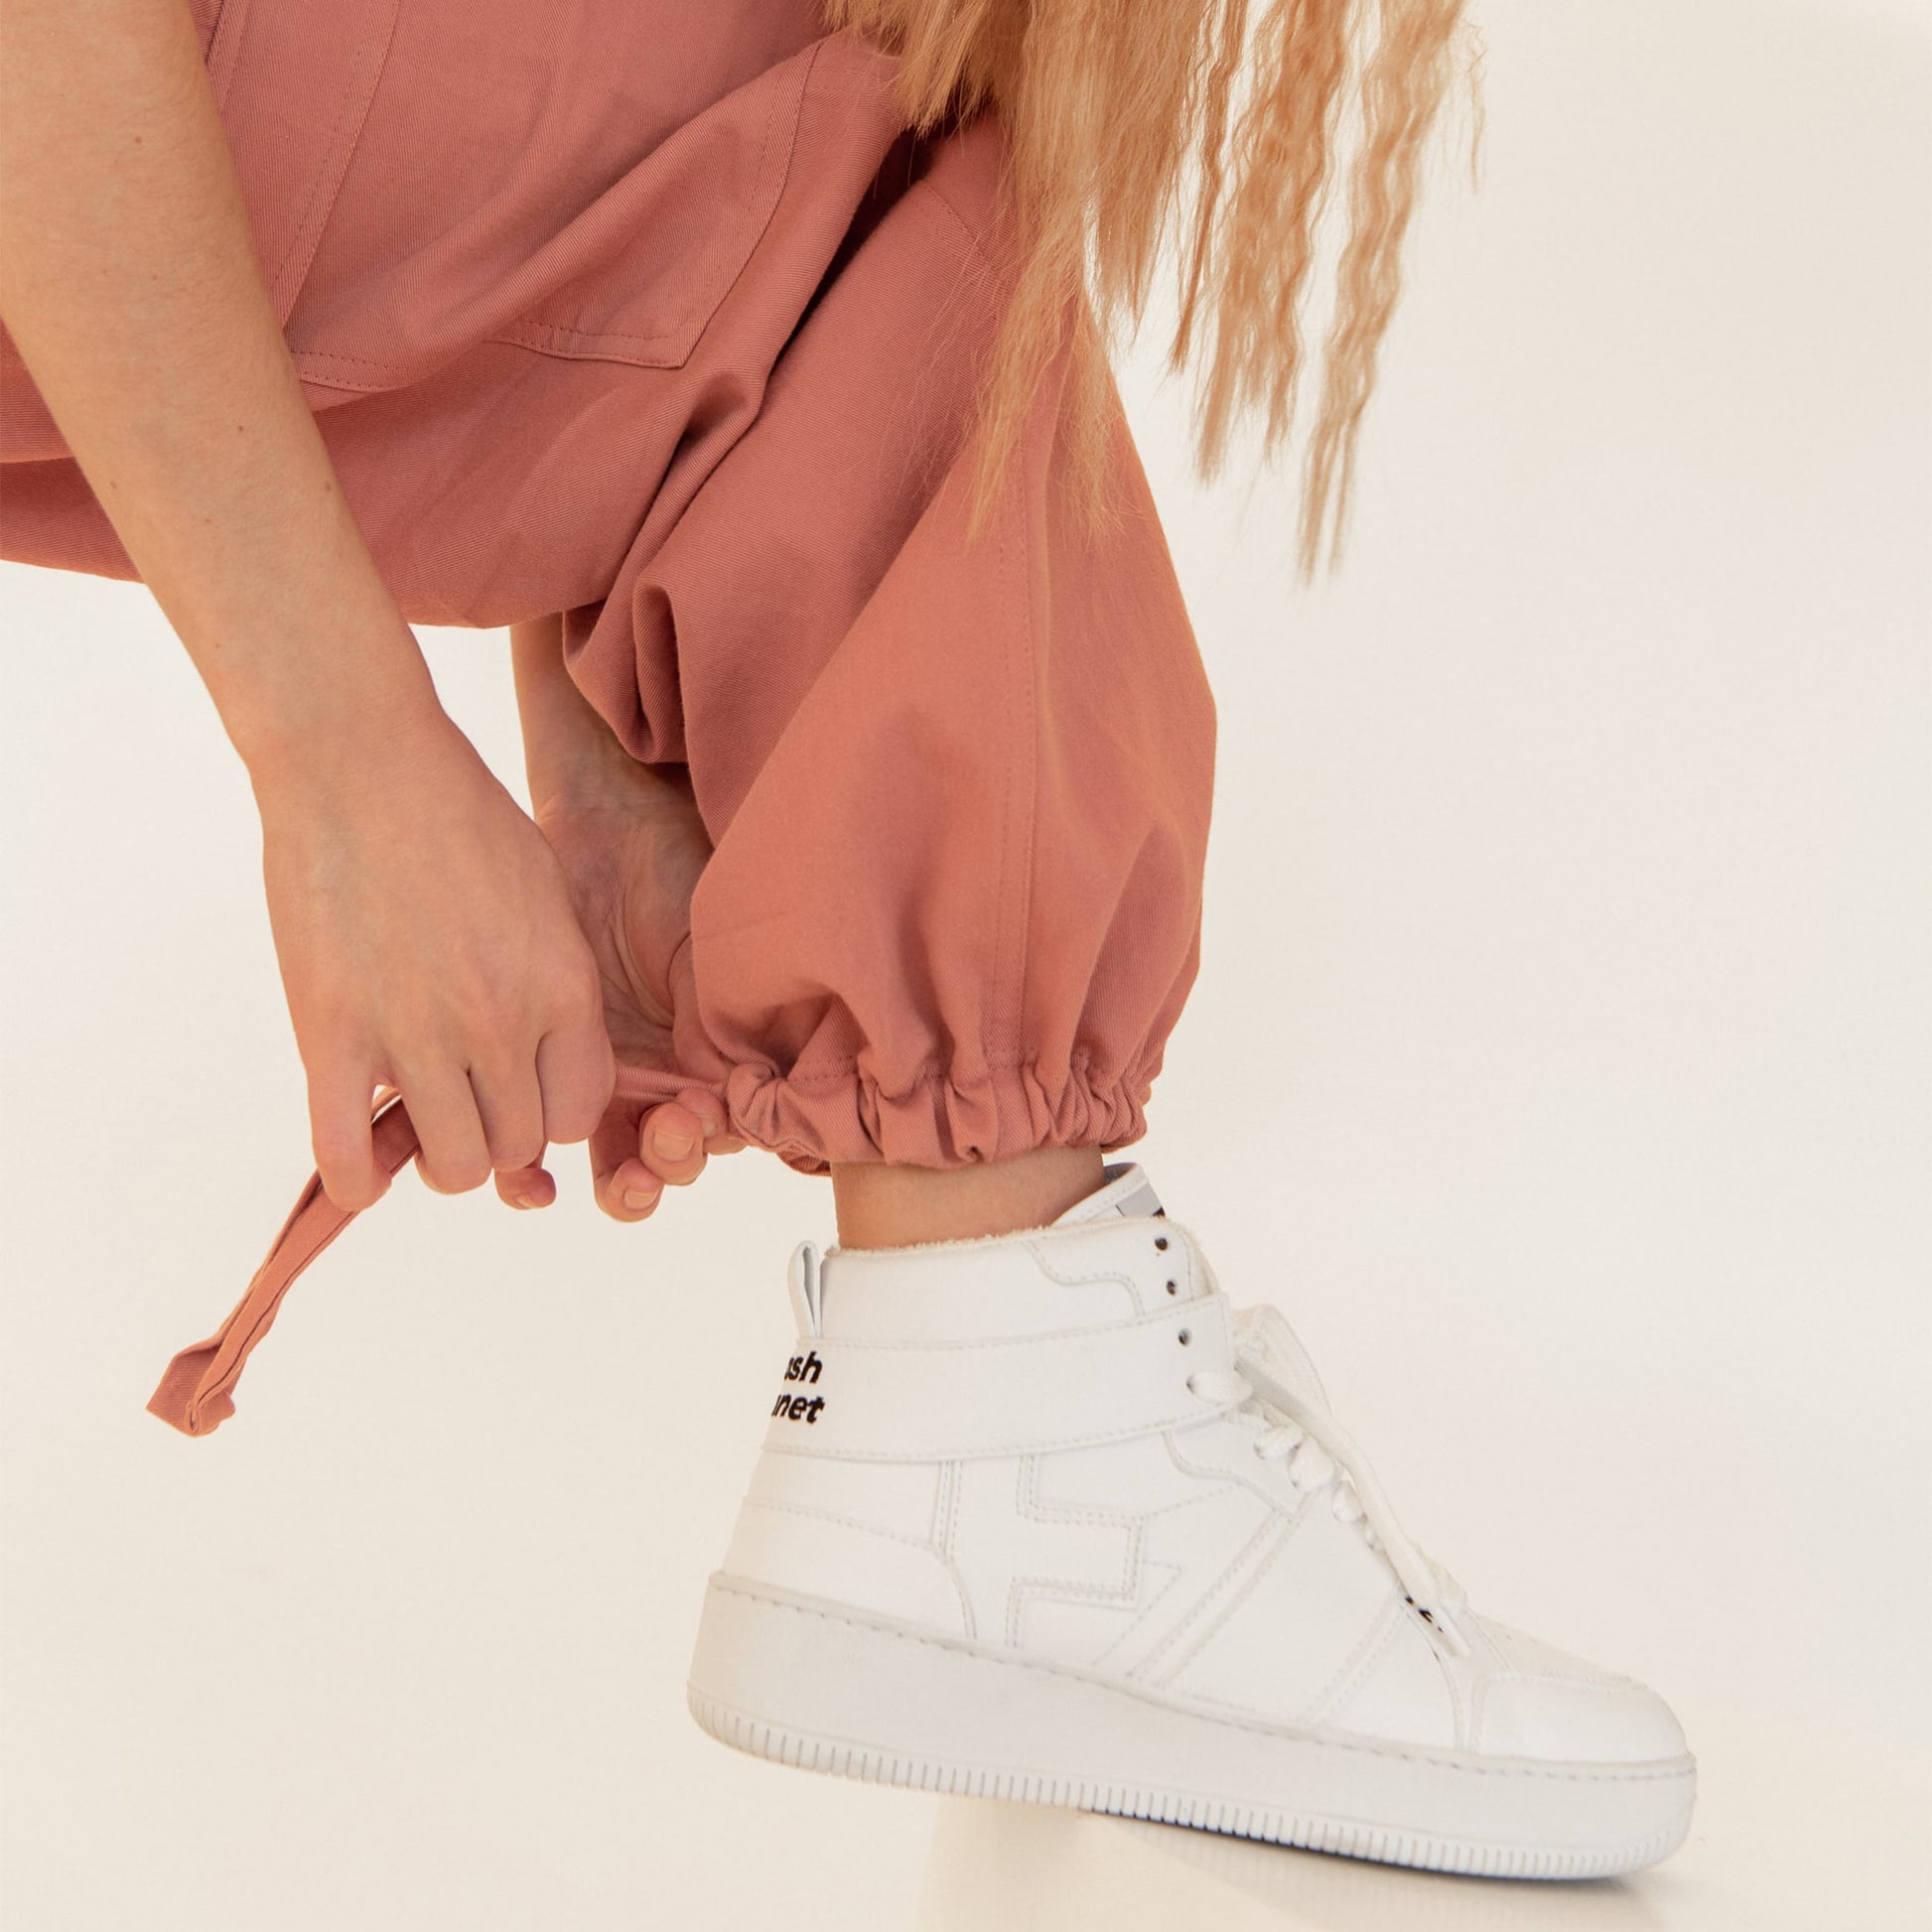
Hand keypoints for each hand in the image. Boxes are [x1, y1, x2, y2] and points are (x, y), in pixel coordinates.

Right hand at [257, 706, 614, 1210]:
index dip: (549, 1112)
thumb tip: (548, 1040)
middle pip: (520, 1145)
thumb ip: (553, 977)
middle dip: (497, 1135)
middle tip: (465, 1102)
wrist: (360, 762)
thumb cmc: (458, 812)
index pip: (578, 1112)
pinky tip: (363, 1167)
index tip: (520, 1088)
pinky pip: (350, 1155)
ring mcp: (417, 1036)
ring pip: (454, 1166)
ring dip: (438, 1158)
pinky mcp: (334, 1037)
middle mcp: (501, 1024)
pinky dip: (359, 1180)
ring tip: (417, 1123)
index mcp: (561, 988)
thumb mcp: (545, 893)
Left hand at [534, 764, 744, 1221]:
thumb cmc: (672, 871)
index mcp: (708, 1053)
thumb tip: (725, 1101)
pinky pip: (529, 1128)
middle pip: (662, 1158)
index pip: (717, 1129)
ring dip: (613, 1182)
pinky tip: (527, 1171)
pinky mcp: (535, 1060)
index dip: (703, 1142)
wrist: (601, 816)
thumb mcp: (703, 949)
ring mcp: (599, 1072)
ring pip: (603, 1164)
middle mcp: (659, 1075)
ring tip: (612, 1171)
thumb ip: (713, 1026)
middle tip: (658, 1140)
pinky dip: (526, 1162)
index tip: (694, 1117)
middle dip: (661, 1167)